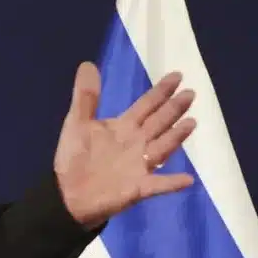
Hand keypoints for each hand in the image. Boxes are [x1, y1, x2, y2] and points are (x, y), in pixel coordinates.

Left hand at [53, 61, 195, 228]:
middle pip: (159, 122)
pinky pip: (158, 185)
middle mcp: (136, 143)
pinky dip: (171, 182)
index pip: (146, 106)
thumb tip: (87, 64)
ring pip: (162, 147)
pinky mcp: (138, 187)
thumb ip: (85, 97)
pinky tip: (187, 179)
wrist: (67, 193)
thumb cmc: (74, 157)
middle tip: (190, 94)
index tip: (177, 75)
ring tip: (190, 123)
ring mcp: (139, 165)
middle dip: (173, 109)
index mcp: (124, 127)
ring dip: (176, 137)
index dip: (160, 92)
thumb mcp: (77, 123)